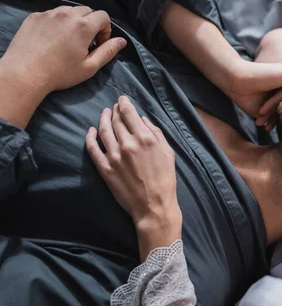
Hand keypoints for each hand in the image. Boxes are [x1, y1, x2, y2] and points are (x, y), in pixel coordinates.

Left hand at [2, 6, 126, 93]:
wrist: (24, 73)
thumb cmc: (60, 73)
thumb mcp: (90, 67)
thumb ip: (108, 51)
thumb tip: (122, 41)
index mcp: (84, 26)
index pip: (103, 16)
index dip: (106, 29)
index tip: (99, 44)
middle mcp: (67, 14)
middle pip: (87, 10)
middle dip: (91, 24)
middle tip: (85, 42)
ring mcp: (49, 14)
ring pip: (69, 10)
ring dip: (74, 21)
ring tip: (68, 40)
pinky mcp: (34, 17)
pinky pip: (52, 14)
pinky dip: (57, 22)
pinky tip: (52, 39)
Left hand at [85, 96, 180, 258]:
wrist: (154, 205)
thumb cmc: (165, 179)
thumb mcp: (168, 152)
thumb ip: (156, 133)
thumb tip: (143, 119)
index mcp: (145, 138)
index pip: (130, 114)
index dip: (124, 104)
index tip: (121, 99)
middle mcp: (128, 144)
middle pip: (116, 121)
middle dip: (114, 111)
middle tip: (113, 107)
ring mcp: (114, 156)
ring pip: (104, 131)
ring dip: (102, 120)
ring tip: (103, 114)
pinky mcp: (105, 168)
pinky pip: (92, 148)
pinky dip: (90, 137)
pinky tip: (90, 131)